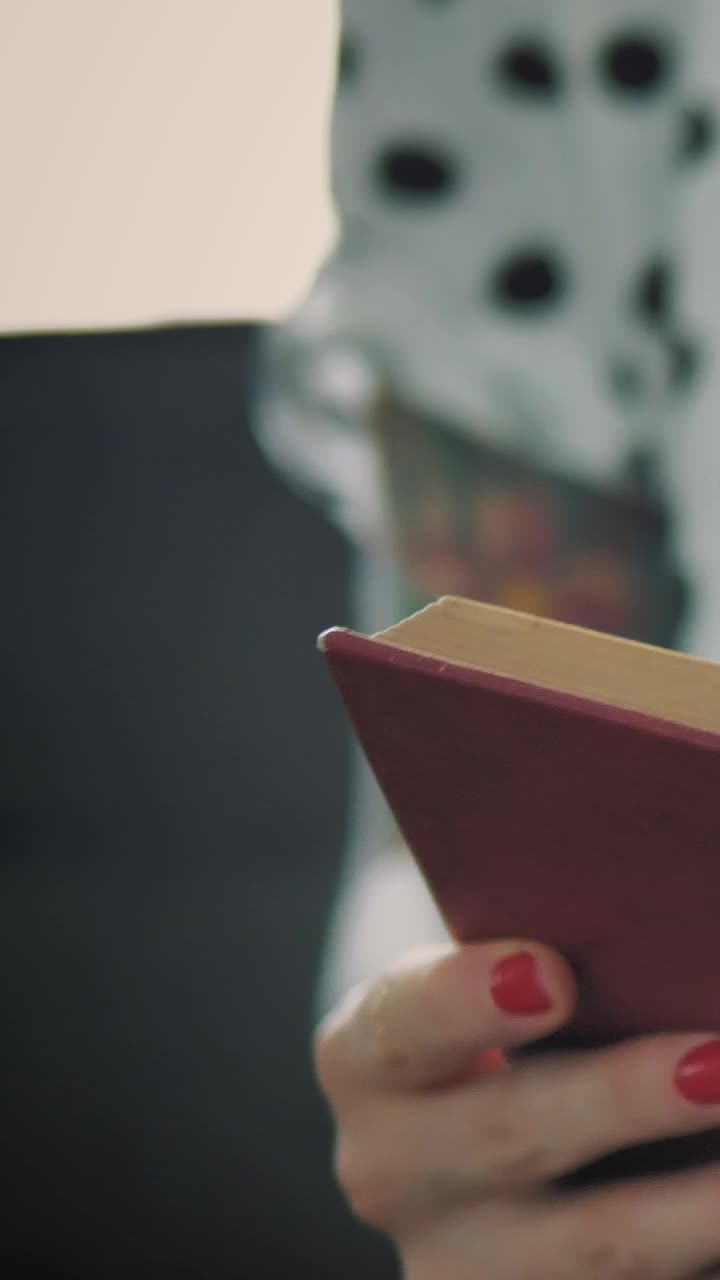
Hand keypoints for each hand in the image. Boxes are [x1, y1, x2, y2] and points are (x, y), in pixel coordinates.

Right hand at [314, 941, 719, 1277]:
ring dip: (689, 1206)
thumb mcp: (484, 990)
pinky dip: (700, 1256)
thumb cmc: (502, 1034)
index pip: (404, 1024)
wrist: (468, 1164)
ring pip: (591, 1244)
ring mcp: (460, 1265)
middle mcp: (390, 1168)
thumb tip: (662, 948)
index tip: (553, 976)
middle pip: (508, 1133)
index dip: (469, 1000)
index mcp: (364, 1061)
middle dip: (620, 1099)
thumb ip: (540, 967)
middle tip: (715, 1064)